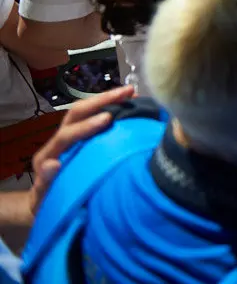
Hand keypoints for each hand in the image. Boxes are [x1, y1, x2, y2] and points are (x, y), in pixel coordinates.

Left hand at [29, 85, 134, 215]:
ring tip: (133, 93)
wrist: (45, 202)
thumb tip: (54, 164)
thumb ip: (45, 181)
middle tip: (128, 93)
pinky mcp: (83, 139)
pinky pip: (95, 119)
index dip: (86, 126)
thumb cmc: (47, 201)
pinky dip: (113, 109)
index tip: (108, 118)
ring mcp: (72, 137)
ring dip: (109, 100)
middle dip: (102, 100)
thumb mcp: (43, 195)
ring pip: (87, 112)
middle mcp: (60, 140)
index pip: (67, 134)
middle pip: (77, 112)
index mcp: (49, 153)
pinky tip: (131, 106)